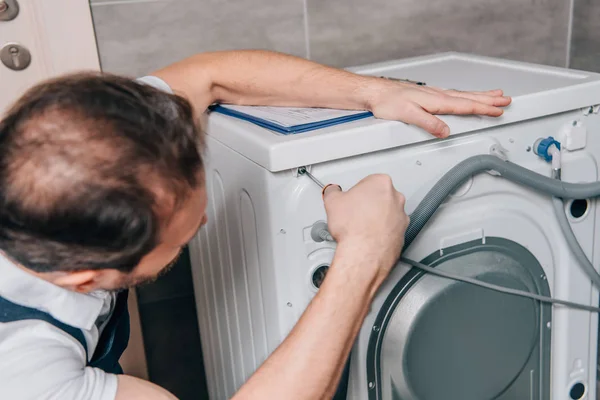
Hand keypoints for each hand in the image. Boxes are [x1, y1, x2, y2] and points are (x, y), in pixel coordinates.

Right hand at [322, 175, 408, 281]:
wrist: (364, 252)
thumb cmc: (353, 227)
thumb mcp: (332, 201)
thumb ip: (333, 192)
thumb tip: (333, 192)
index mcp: (381, 183)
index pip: (367, 181)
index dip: (356, 192)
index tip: (350, 199)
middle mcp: (396, 198)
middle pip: (380, 196)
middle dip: (368, 203)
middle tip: (354, 212)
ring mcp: (401, 216)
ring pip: (387, 213)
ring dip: (375, 217)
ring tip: (360, 226)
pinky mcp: (403, 234)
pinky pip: (390, 229)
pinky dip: (381, 232)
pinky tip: (368, 236)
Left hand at [368, 80, 511, 137]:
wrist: (375, 92)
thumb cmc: (387, 102)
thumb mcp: (408, 115)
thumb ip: (428, 123)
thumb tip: (445, 131)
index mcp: (436, 100)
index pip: (465, 105)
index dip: (484, 108)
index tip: (499, 109)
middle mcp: (437, 95)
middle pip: (469, 98)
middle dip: (489, 99)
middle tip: (506, 100)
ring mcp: (433, 94)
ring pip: (463, 95)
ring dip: (480, 95)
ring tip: (495, 95)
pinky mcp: (428, 95)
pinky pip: (453, 95)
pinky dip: (465, 95)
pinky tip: (466, 96)